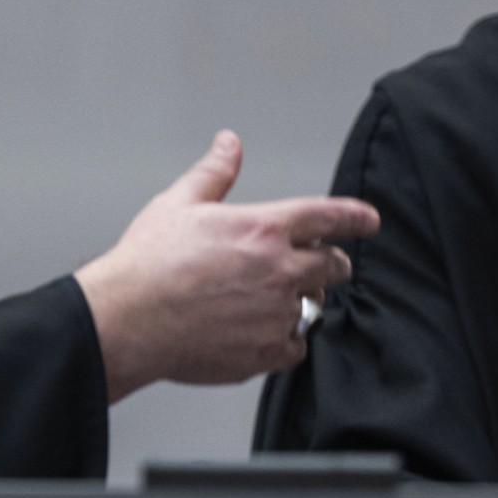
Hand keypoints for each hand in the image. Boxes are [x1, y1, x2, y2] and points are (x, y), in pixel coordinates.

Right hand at [73, 130, 378, 403]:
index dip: (355, 217)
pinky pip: (296, 346)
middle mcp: (279, 270)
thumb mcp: (180, 203)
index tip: (369, 221)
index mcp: (263, 228)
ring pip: (314, 307)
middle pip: (332, 265)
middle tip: (318, 266)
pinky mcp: (264, 352)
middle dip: (331, 263)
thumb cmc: (148, 264)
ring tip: (272, 301)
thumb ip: (214, 173)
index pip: (327, 216)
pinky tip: (260, 332)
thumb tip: (229, 144)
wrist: (128, 319)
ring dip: (303, 301)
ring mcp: (275, 314)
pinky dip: (285, 339)